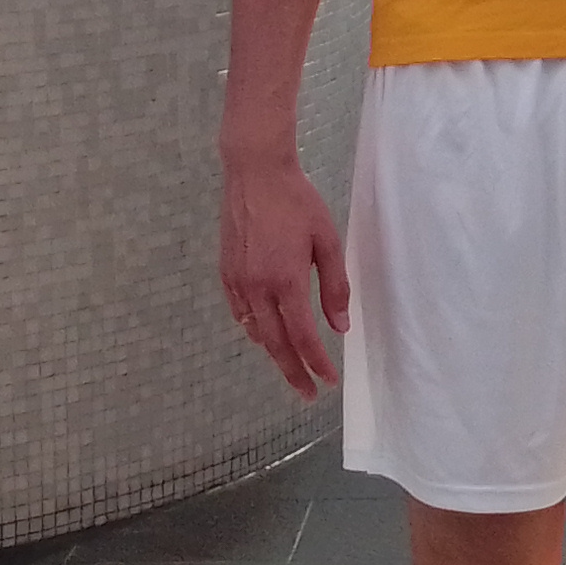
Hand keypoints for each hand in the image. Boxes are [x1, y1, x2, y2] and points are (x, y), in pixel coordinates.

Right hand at [220, 144, 350, 397]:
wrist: (254, 172)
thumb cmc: (297, 202)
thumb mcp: (328, 241)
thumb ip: (334, 286)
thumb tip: (340, 326)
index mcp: (286, 281)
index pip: (302, 337)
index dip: (316, 364)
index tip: (328, 383)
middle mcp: (257, 288)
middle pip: (276, 345)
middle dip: (293, 372)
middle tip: (308, 392)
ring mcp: (237, 281)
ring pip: (255, 330)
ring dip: (274, 351)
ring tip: (291, 363)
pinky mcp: (226, 271)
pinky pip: (240, 312)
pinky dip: (254, 328)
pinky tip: (263, 331)